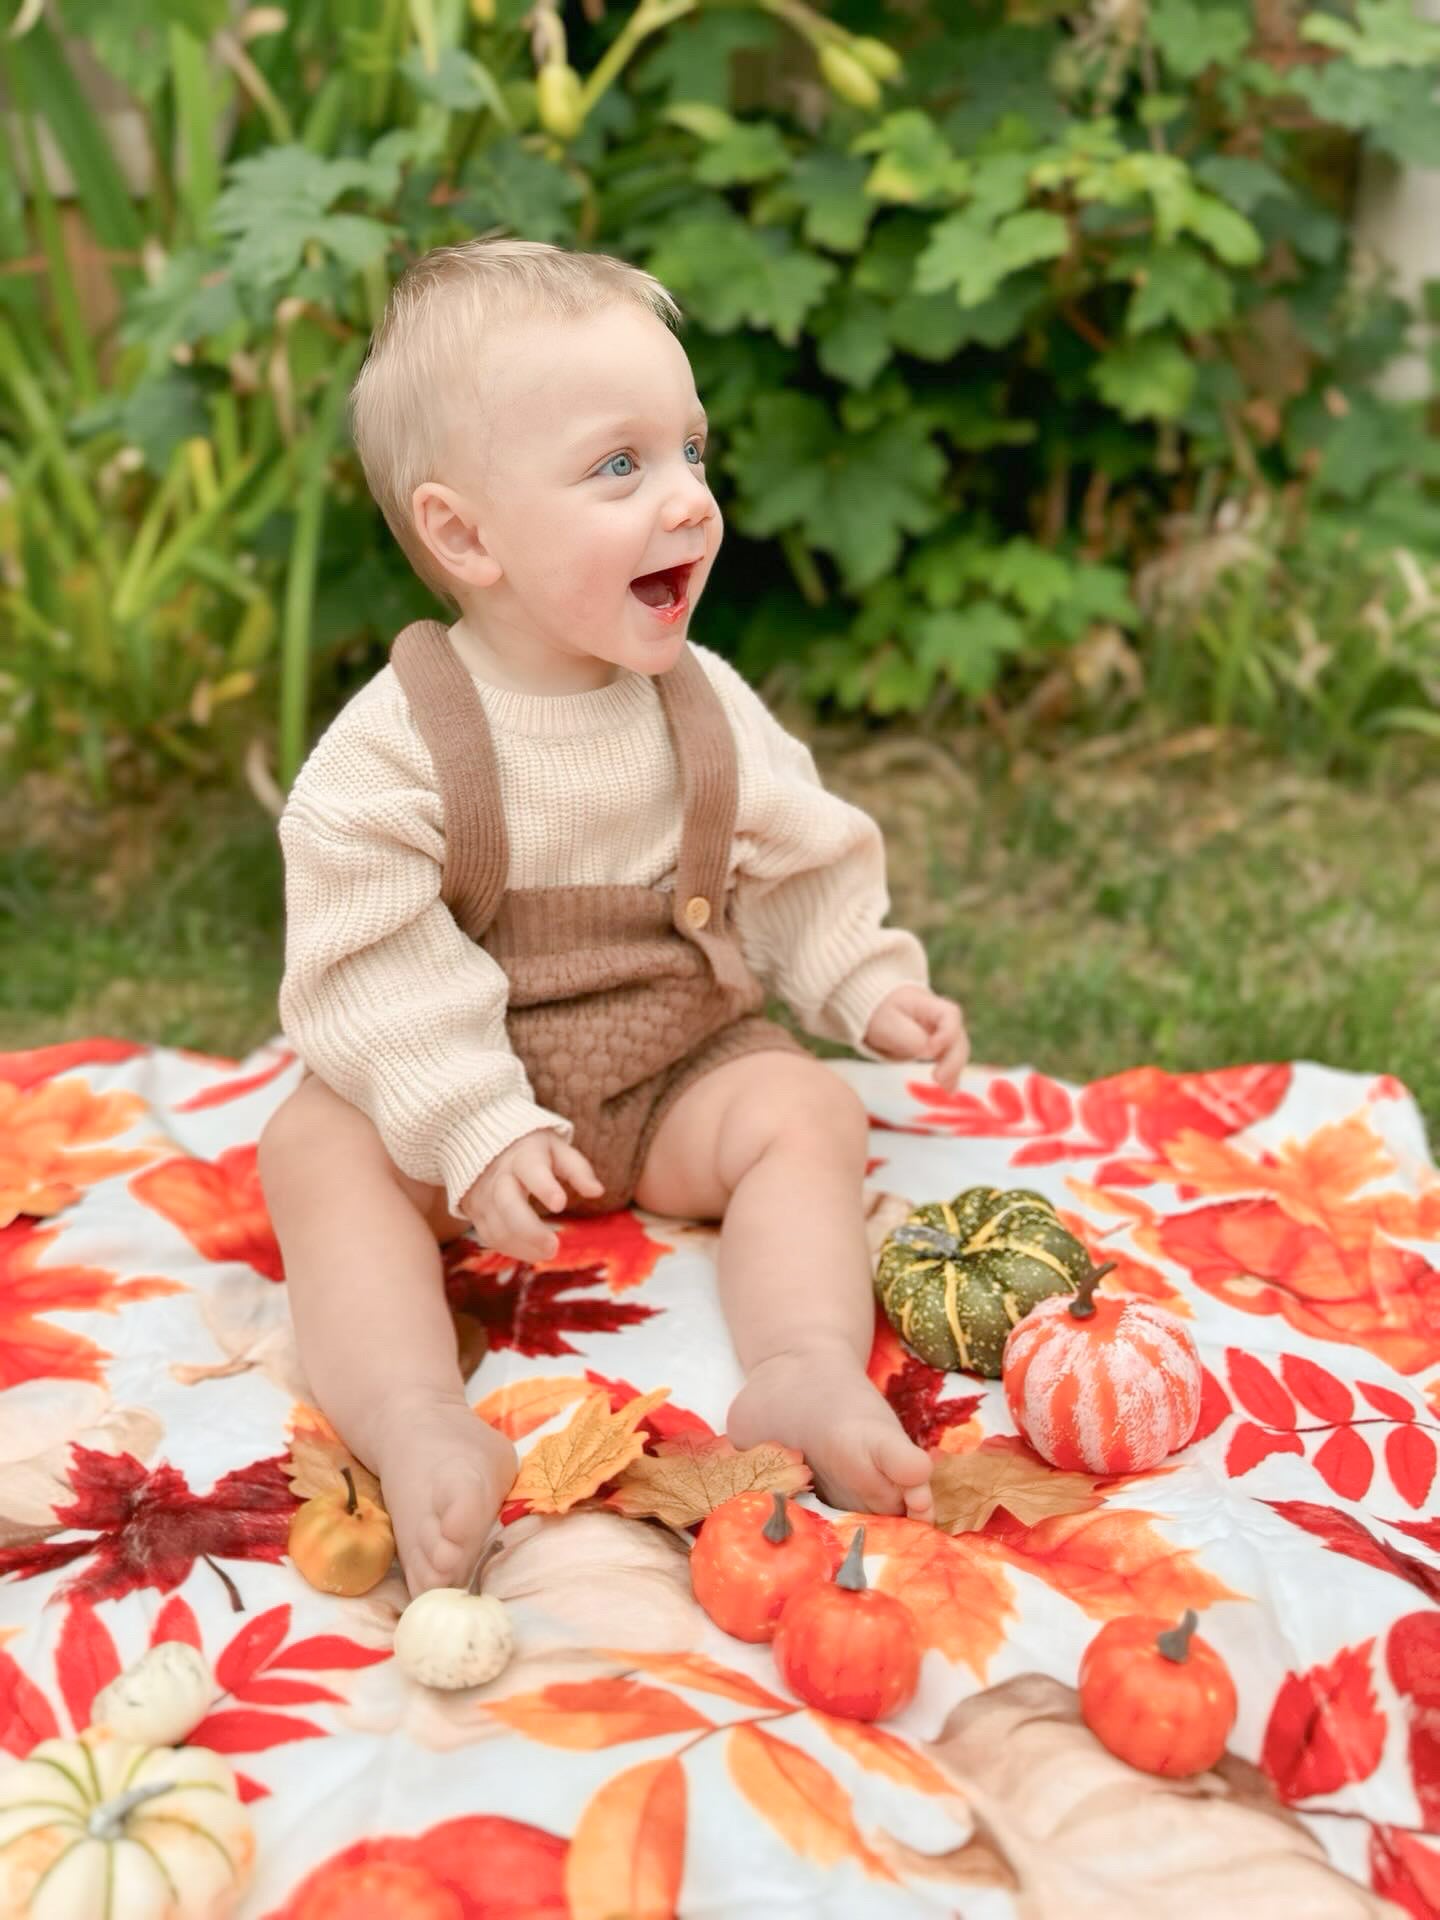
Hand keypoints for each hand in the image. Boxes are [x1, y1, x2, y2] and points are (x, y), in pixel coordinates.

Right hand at [459, 1129, 603, 1262]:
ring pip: (497, 1226)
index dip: (544, 1187)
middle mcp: (499, 1176)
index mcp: (523, 1156)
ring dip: (522, 1245)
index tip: (560, 1203)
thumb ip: (577, 1169)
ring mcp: (484, 1196)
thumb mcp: (557, 1149)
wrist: (484, 1146)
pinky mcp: (476, 1214)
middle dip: (529, 1229)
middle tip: (554, 1247)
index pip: (531, 1170)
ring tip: (550, 1252)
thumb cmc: (531, 1150)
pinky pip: (491, 1237)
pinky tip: (533, 1252)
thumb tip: (598, 1192)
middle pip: (507, 1204)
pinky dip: (512, 1249)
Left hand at [863, 984, 968, 1090]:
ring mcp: (941, 1032)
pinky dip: (950, 1075)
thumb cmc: (878, 1014)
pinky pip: (949, 1061)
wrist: (873, 1015)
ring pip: (957, 1051)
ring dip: (954, 1070)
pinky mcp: (938, 1047)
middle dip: (953, 1059)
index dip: (946, 1034)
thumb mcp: (888, 1023)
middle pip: (958, 1036)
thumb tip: (929, 1052)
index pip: (950, 1015)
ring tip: (947, 1090)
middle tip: (938, 1078)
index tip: (930, 1051)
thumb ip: (910, 1037)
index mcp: (928, 1004)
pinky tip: (949, 1090)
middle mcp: (940, 1018)